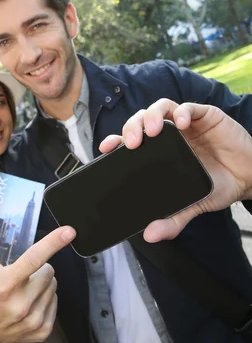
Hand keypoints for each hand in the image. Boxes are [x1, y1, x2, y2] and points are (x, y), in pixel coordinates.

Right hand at [0, 212, 75, 342]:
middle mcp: (21, 304)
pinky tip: (30, 303)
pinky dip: (46, 299)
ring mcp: (33, 319)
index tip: (69, 231)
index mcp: (6, 284)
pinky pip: (55, 302)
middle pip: (48, 270)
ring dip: (42, 284)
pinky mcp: (42, 330)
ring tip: (25, 290)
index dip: (53, 243)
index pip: (34, 259)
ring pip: (53, 285)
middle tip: (23, 276)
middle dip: (39, 269)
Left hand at [99, 98, 251, 242]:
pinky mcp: (205, 115)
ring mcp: (186, 123)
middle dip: (133, 126)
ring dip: (152, 116)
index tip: (106, 147)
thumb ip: (172, 219)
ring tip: (153, 130)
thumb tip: (150, 235)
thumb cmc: (217, 185)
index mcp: (159, 151)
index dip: (117, 139)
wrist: (250, 177)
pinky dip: (182, 112)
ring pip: (161, 108)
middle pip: (142, 120)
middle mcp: (169, 134)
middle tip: (132, 142)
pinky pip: (189, 107)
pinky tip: (181, 123)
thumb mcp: (192, 205)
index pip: (132, 140)